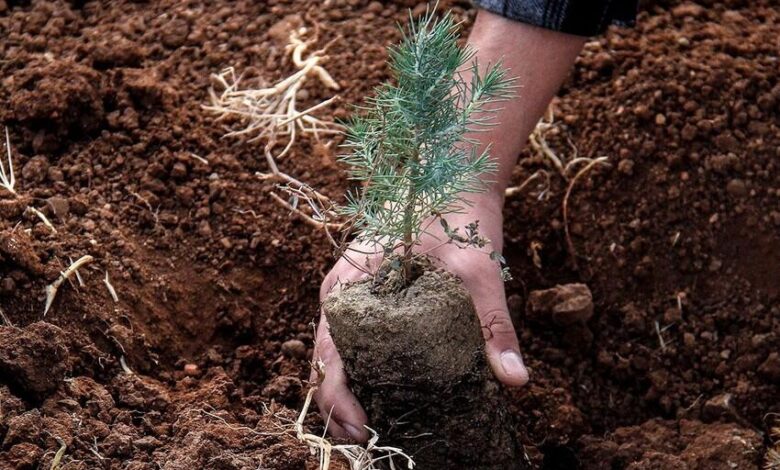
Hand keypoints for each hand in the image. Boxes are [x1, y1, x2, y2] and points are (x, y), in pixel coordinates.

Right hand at [311, 193, 528, 441]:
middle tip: (376, 440)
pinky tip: (393, 393)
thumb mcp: (476, 270)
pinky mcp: (373, 298)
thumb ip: (492, 325)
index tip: (365, 431)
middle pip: (328, 365)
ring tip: (383, 426)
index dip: (338, 403)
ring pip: (340, 357)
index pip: (327, 360)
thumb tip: (514, 381)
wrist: (452, 173)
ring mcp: (354, 297)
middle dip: (344, 408)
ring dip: (355, 393)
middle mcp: (343, 297)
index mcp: (348, 289)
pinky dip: (368, 371)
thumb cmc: (456, 215)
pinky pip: (359, 342)